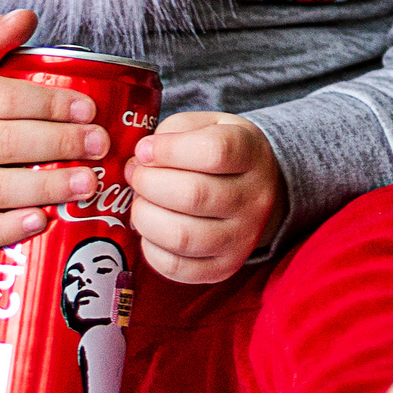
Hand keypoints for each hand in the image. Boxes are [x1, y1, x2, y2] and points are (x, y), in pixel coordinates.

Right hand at [0, 10, 109, 247]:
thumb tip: (28, 16)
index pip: (3, 100)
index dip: (50, 104)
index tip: (89, 109)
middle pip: (4, 145)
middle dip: (59, 144)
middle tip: (100, 145)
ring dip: (46, 189)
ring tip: (88, 182)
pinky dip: (8, 230)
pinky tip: (42, 221)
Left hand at [126, 110, 283, 283]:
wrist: (256, 190)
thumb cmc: (221, 153)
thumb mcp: (207, 125)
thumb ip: (173, 132)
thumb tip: (140, 160)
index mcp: (252, 153)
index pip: (214, 151)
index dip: (169, 150)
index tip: (145, 150)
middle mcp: (255, 198)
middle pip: (194, 195)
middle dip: (148, 183)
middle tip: (136, 176)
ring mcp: (242, 238)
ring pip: (182, 236)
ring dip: (146, 217)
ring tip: (141, 203)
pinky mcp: (223, 268)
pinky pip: (176, 267)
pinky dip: (151, 247)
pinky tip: (151, 229)